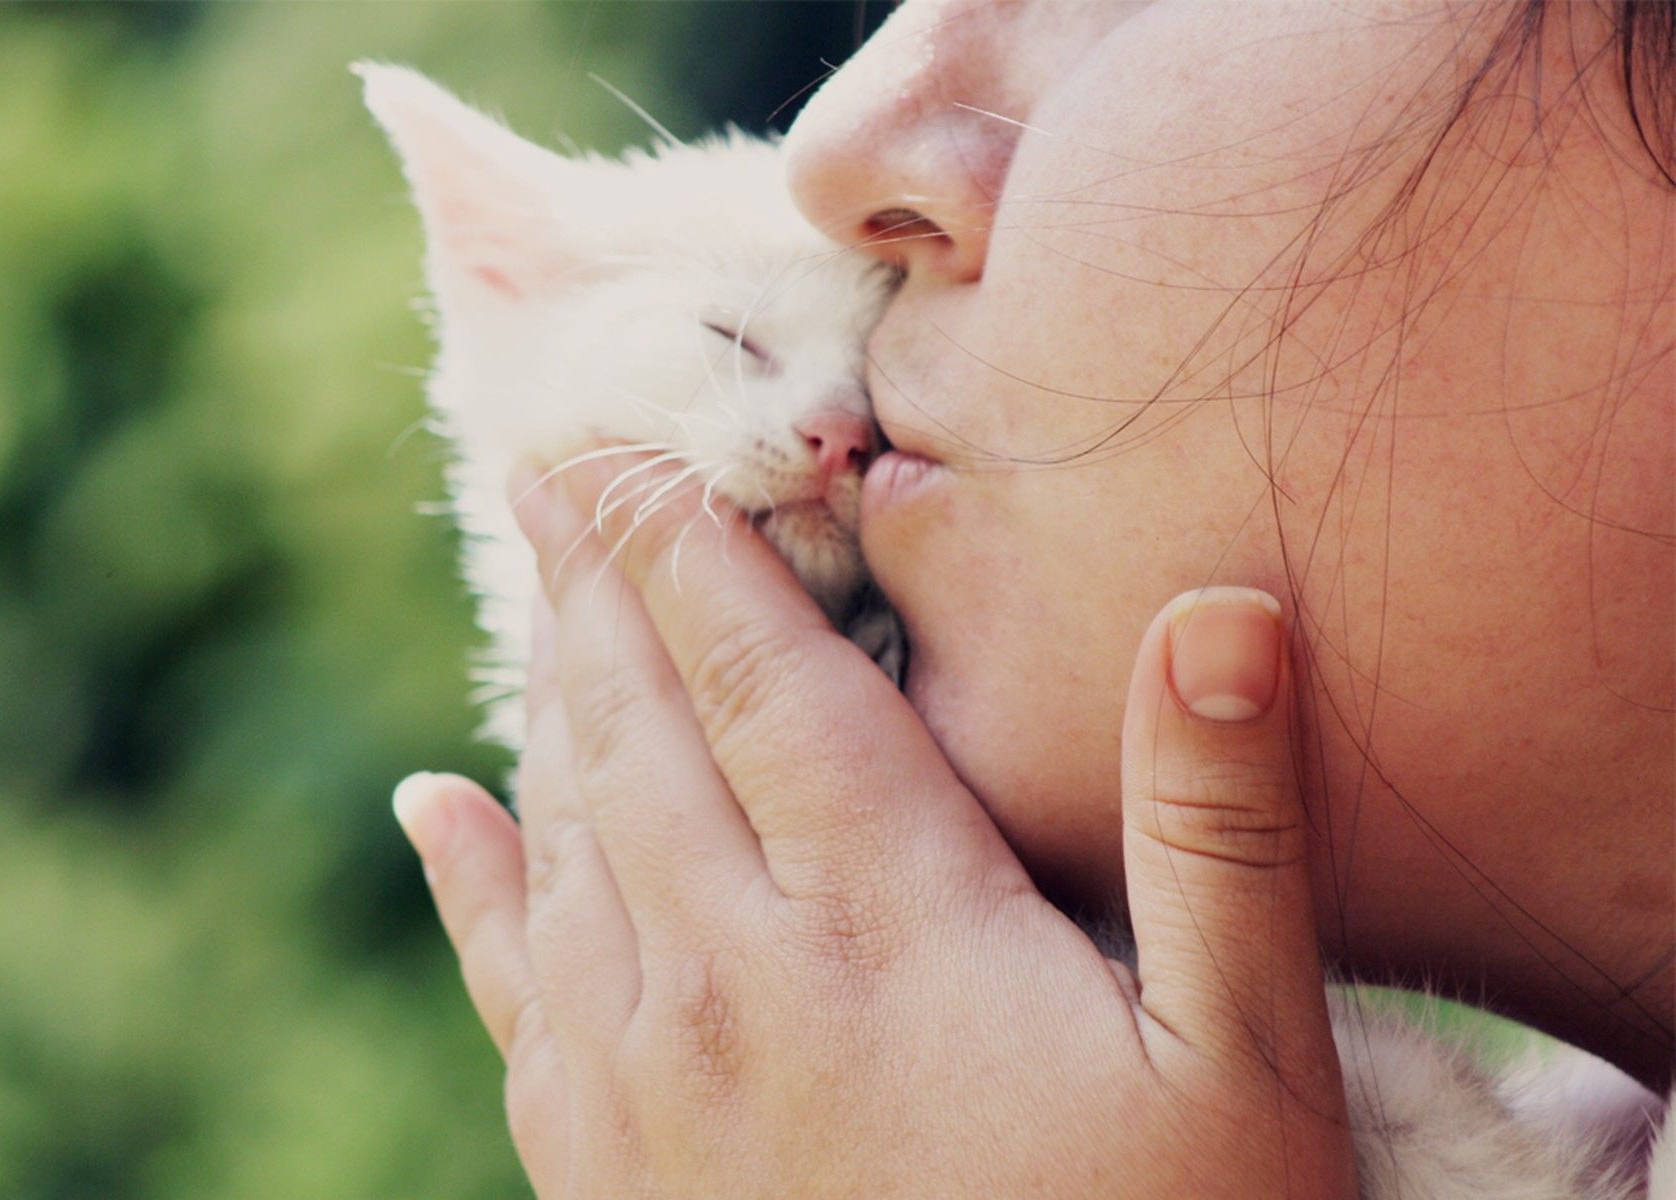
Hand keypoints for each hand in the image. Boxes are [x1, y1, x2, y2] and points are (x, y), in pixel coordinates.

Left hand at [392, 454, 1357, 1197]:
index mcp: (887, 919)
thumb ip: (1220, 832)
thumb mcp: (1245, 1062)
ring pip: (567, 828)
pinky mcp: (600, 1164)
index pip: (759, 678)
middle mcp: (733, 973)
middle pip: (638, 727)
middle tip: (552, 472)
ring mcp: (646, 1073)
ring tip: (539, 595)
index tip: (626, 450)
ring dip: (547, 696)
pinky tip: (436, 810)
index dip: (687, 549)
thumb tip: (1220, 611)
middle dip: (597, 584)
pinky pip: (509, 980)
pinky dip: (470, 876)